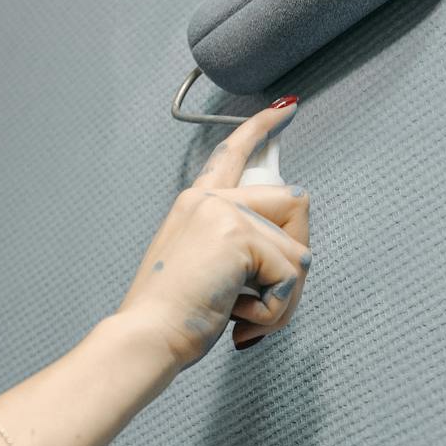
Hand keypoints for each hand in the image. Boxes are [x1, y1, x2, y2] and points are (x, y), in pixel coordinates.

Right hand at [109, 101, 313, 372]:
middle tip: (267, 297)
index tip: (286, 107)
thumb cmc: (169, 318)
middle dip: (295, 257)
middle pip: (295, 203)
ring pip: (299, 250)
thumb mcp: (203, 269)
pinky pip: (291, 275)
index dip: (262, 128)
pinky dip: (275, 310)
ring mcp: (225, 214)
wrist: (146, 337)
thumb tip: (290, 256)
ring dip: (284, 298)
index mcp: (196, 205)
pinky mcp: (239, 236)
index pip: (232, 154)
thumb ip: (238, 250)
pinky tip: (240, 318)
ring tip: (246, 317)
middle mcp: (210, 200)